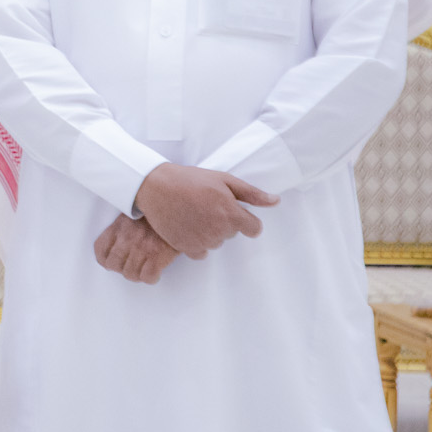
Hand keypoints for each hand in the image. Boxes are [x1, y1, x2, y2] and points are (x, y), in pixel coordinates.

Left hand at [93, 213, 179, 283]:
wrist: (179, 207)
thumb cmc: (158, 212)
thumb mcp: (135, 214)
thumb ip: (124, 228)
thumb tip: (118, 245)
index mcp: (119, 227)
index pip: (100, 249)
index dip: (105, 260)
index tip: (112, 263)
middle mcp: (127, 238)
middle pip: (113, 265)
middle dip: (122, 269)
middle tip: (132, 267)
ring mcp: (141, 248)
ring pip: (130, 274)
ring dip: (138, 275)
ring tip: (145, 270)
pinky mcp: (157, 255)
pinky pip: (148, 277)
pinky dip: (152, 278)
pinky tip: (156, 273)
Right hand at [131, 162, 274, 259]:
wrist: (155, 187)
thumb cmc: (190, 180)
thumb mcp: (223, 179)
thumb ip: (252, 194)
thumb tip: (276, 202)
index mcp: (232, 214)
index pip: (254, 229)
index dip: (246, 220)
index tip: (232, 211)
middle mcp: (220, 231)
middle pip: (232, 234)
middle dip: (223, 222)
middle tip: (205, 205)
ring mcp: (203, 241)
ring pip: (216, 242)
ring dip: (209, 232)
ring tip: (193, 213)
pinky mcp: (187, 248)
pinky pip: (201, 252)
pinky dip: (196, 242)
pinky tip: (187, 226)